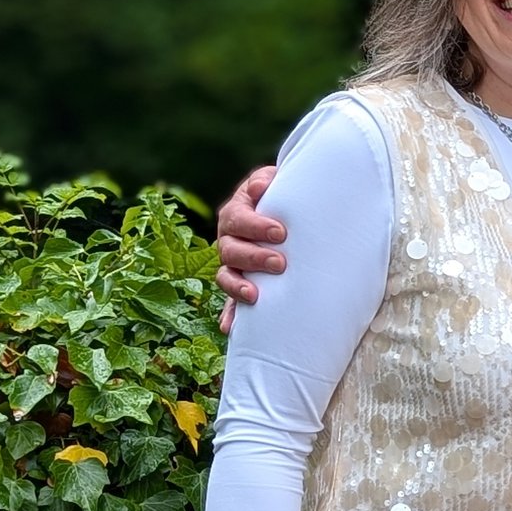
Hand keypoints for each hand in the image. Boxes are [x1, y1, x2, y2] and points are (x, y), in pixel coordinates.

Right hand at [214, 166, 285, 326]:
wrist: (286, 208)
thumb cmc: (281, 194)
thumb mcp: (274, 183)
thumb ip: (265, 182)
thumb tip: (258, 189)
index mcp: (235, 213)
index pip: (238, 219)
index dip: (257, 226)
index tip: (281, 232)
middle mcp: (228, 239)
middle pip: (230, 250)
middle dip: (254, 257)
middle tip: (280, 263)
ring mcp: (231, 263)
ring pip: (226, 276)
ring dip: (238, 287)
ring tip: (255, 295)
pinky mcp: (240, 282)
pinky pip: (229, 301)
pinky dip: (229, 314)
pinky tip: (230, 327)